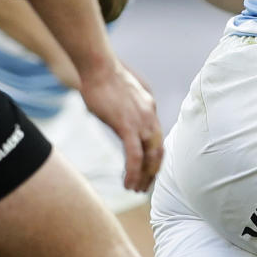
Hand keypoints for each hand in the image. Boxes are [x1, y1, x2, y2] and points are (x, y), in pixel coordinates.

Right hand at [78, 58, 162, 191]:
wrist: (98, 67)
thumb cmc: (102, 79)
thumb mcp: (121, 96)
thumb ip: (125, 110)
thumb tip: (119, 119)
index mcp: (150, 109)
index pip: (158, 139)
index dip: (154, 158)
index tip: (148, 171)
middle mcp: (150, 117)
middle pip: (158, 151)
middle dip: (152, 172)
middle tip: (144, 187)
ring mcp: (141, 122)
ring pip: (150, 157)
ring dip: (144, 177)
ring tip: (135, 190)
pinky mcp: (127, 126)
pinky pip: (135, 156)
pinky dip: (134, 172)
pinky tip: (128, 183)